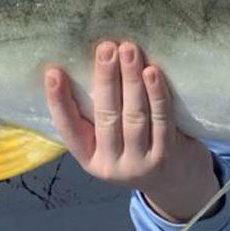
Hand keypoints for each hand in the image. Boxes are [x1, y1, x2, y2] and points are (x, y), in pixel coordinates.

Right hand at [44, 40, 217, 222]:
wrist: (176, 182)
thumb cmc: (136, 149)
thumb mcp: (110, 143)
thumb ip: (97, 117)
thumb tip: (89, 66)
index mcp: (89, 159)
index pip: (68, 128)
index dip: (58, 101)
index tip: (53, 72)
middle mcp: (111, 165)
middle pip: (106, 116)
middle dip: (105, 79)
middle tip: (105, 48)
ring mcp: (140, 163)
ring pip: (134, 116)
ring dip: (130, 80)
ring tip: (128, 50)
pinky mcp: (166, 155)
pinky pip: (161, 120)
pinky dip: (156, 94)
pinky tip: (152, 72)